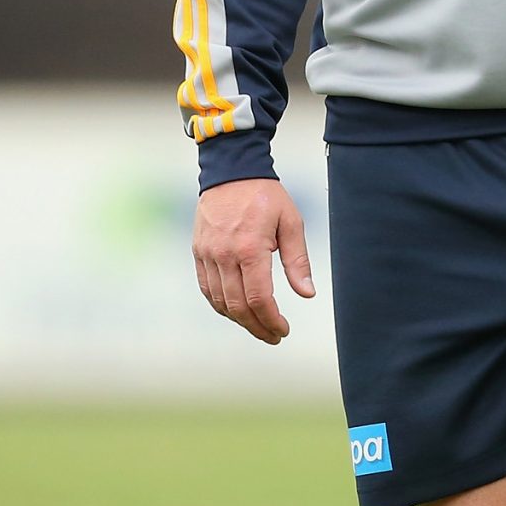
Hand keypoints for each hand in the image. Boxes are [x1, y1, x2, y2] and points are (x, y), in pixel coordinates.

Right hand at [193, 178, 315, 344]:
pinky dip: (220, 305)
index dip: (271, 320)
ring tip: (258, 325)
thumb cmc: (266, 196)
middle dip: (257, 327)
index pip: (259, 298)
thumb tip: (307, 294)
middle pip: (238, 306)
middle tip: (273, 335)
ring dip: (239, 320)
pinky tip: (235, 310)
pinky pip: (206, 288)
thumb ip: (298, 260)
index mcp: (250, 248)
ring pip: (219, 301)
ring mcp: (207, 254)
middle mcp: (224, 254)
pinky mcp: (198, 251)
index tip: (283, 330)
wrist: (231, 170)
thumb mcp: (291, 222)